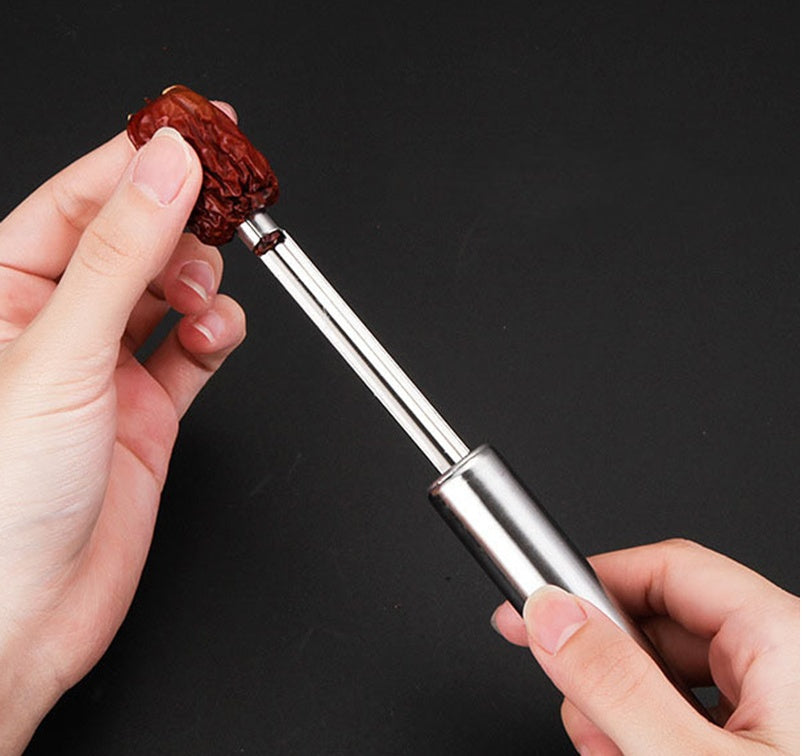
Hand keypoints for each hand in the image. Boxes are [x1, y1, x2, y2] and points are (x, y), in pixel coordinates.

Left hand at [0, 106, 244, 751]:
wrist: (23, 614)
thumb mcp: (58, 353)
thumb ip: (120, 256)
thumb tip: (166, 171)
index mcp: (5, 293)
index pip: (82, 199)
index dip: (141, 160)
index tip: (199, 134)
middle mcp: (57, 323)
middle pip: (137, 239)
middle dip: (184, 222)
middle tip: (227, 209)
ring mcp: (108, 365)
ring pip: (173, 290)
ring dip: (202, 282)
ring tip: (204, 297)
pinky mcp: (150, 406)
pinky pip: (196, 348)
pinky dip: (216, 334)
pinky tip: (216, 336)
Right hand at [492, 539, 798, 753]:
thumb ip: (615, 684)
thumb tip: (552, 616)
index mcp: (788, 642)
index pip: (667, 569)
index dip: (594, 580)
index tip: (537, 605)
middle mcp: (790, 664)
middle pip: (663, 625)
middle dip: (606, 665)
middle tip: (581, 712)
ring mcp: (782, 707)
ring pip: (669, 675)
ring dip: (624, 711)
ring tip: (617, 754)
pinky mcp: (769, 741)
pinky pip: (690, 716)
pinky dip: (651, 736)